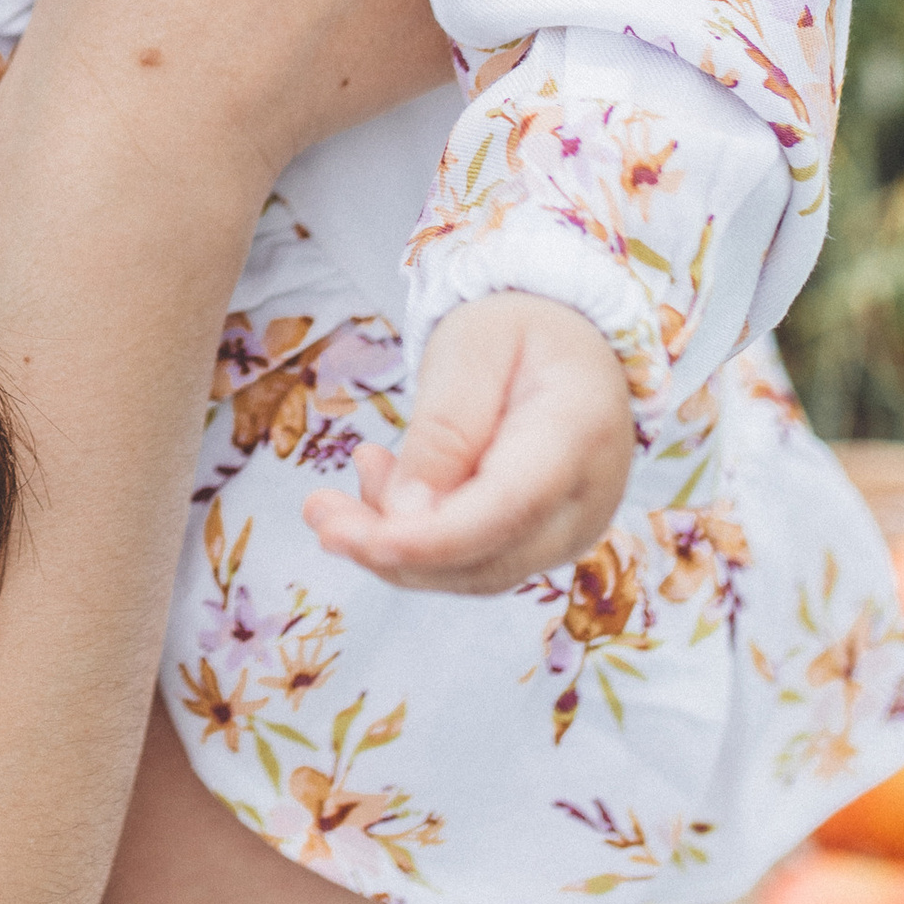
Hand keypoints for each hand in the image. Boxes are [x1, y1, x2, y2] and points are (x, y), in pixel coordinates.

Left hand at [305, 293, 634, 594]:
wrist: (568, 345)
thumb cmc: (520, 331)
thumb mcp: (473, 347)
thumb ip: (443, 427)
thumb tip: (408, 515)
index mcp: (578, 432)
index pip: (507, 507)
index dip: (432, 539)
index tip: (361, 540)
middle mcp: (586, 500)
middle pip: (486, 557)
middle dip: (390, 550)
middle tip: (317, 511)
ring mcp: (568, 531)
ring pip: (471, 572)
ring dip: (391, 548)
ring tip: (334, 497)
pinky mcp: (538, 544)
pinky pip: (470, 562)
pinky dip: (412, 540)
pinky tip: (378, 489)